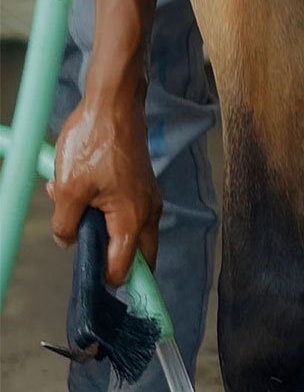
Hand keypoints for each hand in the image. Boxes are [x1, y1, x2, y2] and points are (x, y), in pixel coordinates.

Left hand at [49, 87, 161, 285]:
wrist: (113, 107)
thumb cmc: (93, 143)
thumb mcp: (67, 188)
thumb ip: (65, 223)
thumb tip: (66, 242)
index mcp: (132, 221)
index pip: (124, 267)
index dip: (107, 279)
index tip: (94, 284)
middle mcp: (148, 215)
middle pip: (140, 257)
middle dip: (118, 264)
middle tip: (95, 264)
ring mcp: (149, 200)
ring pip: (133, 234)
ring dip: (108, 234)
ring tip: (76, 216)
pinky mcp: (143, 187)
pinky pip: (130, 213)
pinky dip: (109, 214)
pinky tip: (82, 196)